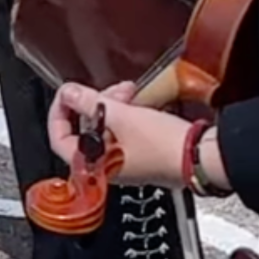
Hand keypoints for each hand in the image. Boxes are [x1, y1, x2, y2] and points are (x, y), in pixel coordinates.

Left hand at [46, 83, 193, 189]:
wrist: (200, 156)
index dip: (59, 113)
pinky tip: (135, 102)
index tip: (66, 94)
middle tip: (104, 91)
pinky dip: (124, 115)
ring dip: (111, 105)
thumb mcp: (121, 115)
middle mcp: (105, 168)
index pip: (59, 139)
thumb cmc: (165, 147)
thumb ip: (88, 102)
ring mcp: (122, 162)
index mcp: (94, 165)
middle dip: (93, 104)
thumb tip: (68, 93)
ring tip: (127, 92)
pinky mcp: (139, 155)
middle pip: (83, 130)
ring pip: (103, 128)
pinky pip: (121, 131)